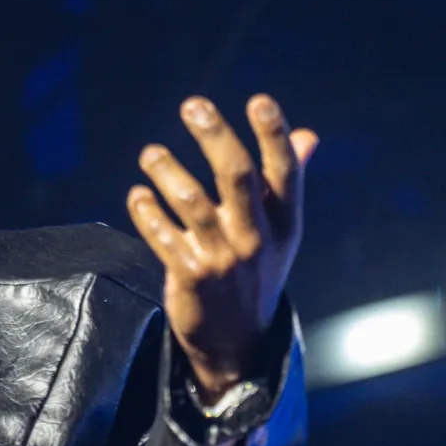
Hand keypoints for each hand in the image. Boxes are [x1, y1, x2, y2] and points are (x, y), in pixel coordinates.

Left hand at [126, 94, 316, 396]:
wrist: (237, 343)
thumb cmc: (256, 273)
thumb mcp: (279, 233)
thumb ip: (286, 182)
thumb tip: (308, 135)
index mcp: (284, 224)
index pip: (285, 172)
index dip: (274, 135)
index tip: (259, 101)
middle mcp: (257, 238)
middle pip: (237, 176)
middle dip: (215, 135)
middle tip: (193, 105)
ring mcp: (223, 259)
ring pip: (192, 202)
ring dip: (168, 170)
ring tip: (150, 153)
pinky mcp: (191, 278)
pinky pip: (163, 236)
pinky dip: (147, 212)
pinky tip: (137, 195)